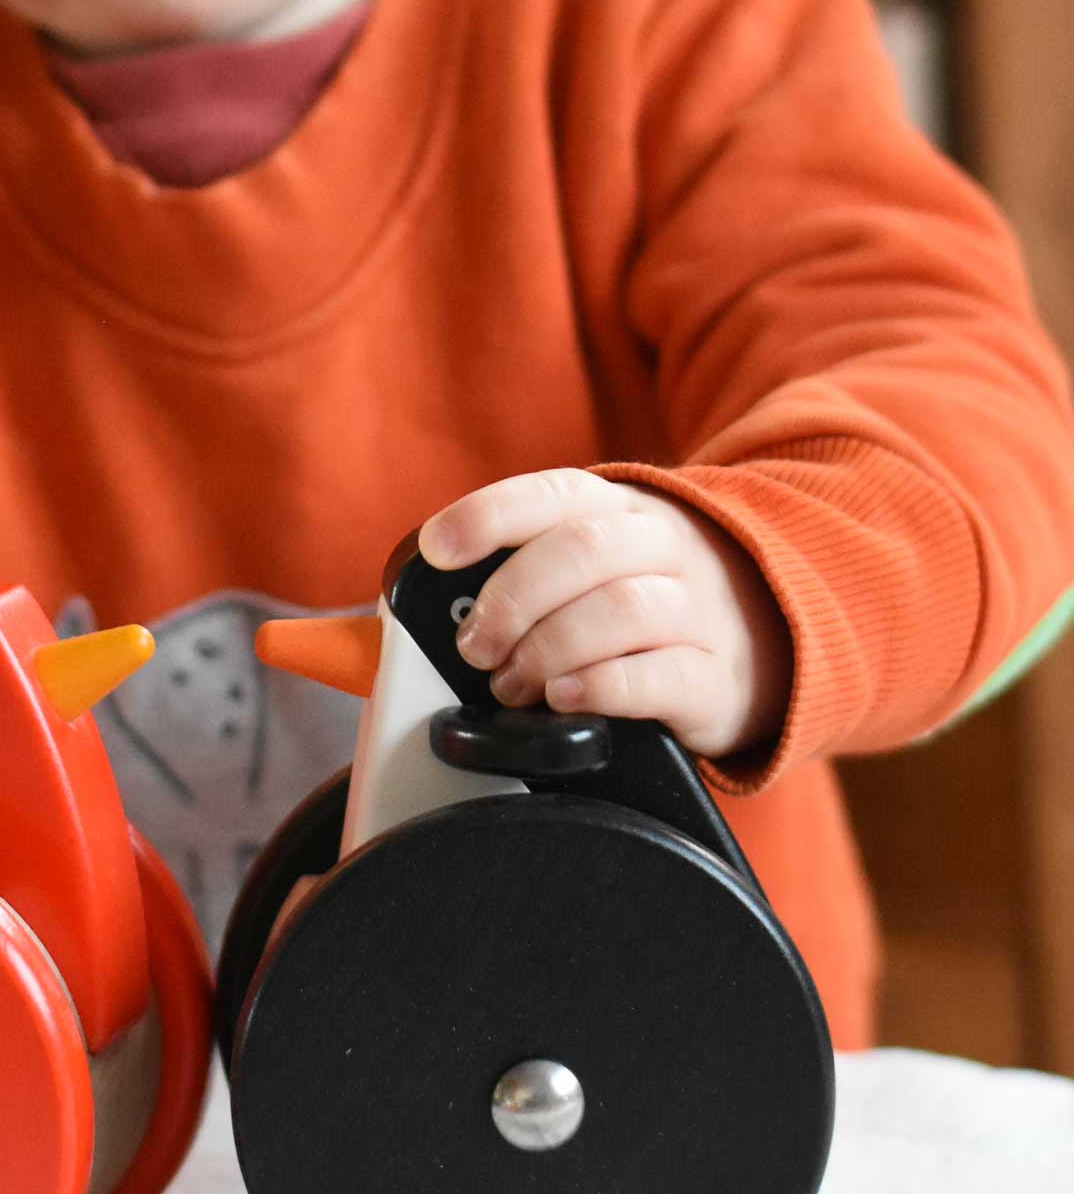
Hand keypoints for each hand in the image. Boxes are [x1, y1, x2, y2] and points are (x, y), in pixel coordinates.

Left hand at [418, 469, 792, 759]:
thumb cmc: (653, 601)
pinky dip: (600, 686)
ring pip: (620, 608)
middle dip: (510, 599)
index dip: (487, 516)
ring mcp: (700, 610)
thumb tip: (417, 612)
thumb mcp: (600, 564)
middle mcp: (665, 547)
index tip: (437, 550)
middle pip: (582, 550)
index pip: (552, 495)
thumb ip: (527, 570)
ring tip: (511, 686)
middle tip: (474, 646)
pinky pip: (661, 675)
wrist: (776, 637)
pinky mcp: (718, 677)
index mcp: (622, 510)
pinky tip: (564, 698)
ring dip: (546, 649)